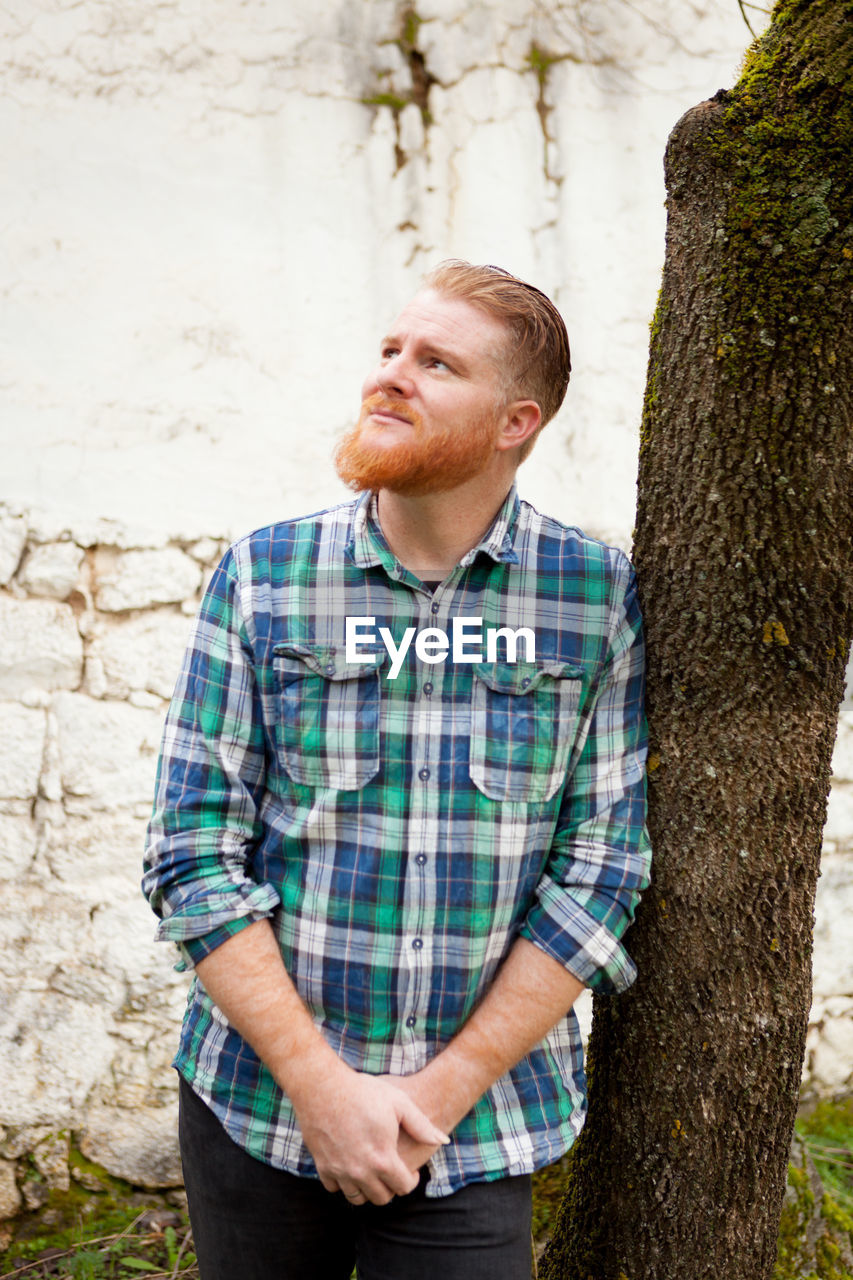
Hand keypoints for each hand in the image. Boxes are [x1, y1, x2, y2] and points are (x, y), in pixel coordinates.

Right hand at [289, 1063, 448, 1205]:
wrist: (324, 1086)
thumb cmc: (364, 1092)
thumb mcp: (399, 1103)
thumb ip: (422, 1126)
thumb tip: (443, 1141)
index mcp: (383, 1158)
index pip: (403, 1188)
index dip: (411, 1181)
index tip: (410, 1171)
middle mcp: (361, 1172)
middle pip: (381, 1198)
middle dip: (390, 1187)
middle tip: (392, 1171)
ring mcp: (340, 1171)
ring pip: (357, 1198)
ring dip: (367, 1189)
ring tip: (372, 1171)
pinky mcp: (322, 1166)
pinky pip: (335, 1188)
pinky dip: (344, 1183)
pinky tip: (351, 1166)